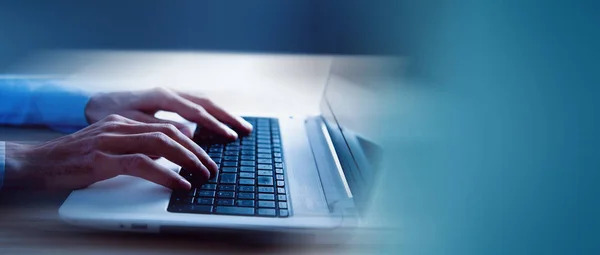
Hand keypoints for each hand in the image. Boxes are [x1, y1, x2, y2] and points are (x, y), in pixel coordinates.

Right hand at [4, 114, 216, 189]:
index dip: (192, 140)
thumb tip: (168, 157)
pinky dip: (166, 174)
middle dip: (196, 150)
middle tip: (211, 167)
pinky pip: (142, 164)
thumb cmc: (75, 158)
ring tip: (202, 174)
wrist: (38, 161)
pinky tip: (179, 183)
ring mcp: (111, 140)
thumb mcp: (110, 147)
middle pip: (170, 132)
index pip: (167, 126)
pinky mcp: (103, 158)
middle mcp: (121, 126)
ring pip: (161, 143)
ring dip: (187, 160)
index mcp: (125, 122)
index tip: (208, 154)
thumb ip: (136, 147)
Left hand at [84, 87, 252, 139]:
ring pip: (203, 103)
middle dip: (227, 117)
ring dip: (222, 114)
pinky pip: (195, 106)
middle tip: (245, 130)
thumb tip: (188, 134)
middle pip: (206, 103)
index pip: (196, 111)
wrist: (92, 103)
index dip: (214, 124)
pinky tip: (218, 124)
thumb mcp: (131, 122)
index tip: (229, 135)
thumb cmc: (108, 114)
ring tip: (239, 126)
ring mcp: (170, 95)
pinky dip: (211, 114)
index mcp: (162, 97)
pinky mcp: (168, 101)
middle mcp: (169, 93)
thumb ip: (159, 127)